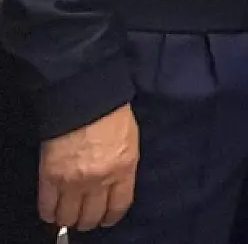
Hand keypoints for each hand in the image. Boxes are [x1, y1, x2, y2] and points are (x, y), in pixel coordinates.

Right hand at [38, 105, 138, 230]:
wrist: (85, 98)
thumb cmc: (111, 113)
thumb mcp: (130, 141)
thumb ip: (124, 166)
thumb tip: (116, 185)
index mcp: (124, 169)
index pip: (119, 206)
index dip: (111, 217)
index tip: (106, 219)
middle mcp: (100, 180)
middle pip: (92, 215)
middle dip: (88, 221)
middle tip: (85, 219)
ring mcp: (74, 181)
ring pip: (68, 216)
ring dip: (68, 219)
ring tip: (67, 216)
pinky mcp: (51, 177)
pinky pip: (47, 206)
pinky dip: (48, 212)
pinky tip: (51, 212)